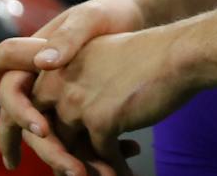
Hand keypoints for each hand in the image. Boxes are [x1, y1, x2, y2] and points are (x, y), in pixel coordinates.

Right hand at [0, 0, 143, 169]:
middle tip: (28, 159)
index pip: (6, 59)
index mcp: (40, 49)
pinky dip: (87, 150)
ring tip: (77, 173)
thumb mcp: (93, 19)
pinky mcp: (81, 109)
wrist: (144, 22)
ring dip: (57, 153)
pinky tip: (109, 163)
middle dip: (22, 136)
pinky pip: (73, 135)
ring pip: (45, 129)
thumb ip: (69, 37)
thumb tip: (41, 62)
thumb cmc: (113, 14)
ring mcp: (60, 94)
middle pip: (20, 108)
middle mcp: (43, 75)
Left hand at [26, 28, 191, 175]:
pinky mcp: (100, 121)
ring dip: (91, 169)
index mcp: (57, 66)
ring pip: (72, 151)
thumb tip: (73, 122)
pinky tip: (127, 172)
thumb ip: (79, 85)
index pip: (37, 108)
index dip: (49, 135)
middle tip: (82, 173)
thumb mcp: (101, 61)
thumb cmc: (148, 57)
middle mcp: (59, 83)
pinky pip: (102, 157)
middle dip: (65, 160)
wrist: (179, 53)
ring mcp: (77, 103)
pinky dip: (115, 168)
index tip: (63, 152)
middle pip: (49, 135)